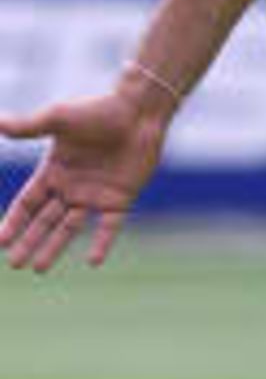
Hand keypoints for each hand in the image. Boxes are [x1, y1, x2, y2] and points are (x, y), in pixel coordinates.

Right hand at [0, 86, 172, 272]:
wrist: (139, 111)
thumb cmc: (99, 110)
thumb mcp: (59, 118)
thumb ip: (29, 126)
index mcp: (54, 170)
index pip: (27, 202)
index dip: (14, 221)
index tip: (0, 242)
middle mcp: (72, 186)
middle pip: (45, 220)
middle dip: (29, 241)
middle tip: (15, 264)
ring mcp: (95, 194)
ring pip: (70, 228)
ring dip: (54, 247)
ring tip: (38, 269)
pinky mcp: (120, 198)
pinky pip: (109, 226)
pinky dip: (101, 243)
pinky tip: (93, 261)